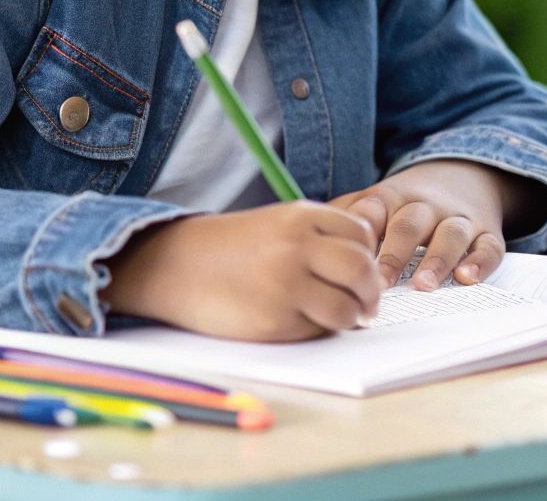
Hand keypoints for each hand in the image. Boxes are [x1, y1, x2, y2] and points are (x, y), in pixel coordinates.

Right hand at [101, 201, 380, 341]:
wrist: (175, 266)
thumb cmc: (232, 248)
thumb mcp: (278, 224)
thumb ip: (320, 238)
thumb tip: (367, 271)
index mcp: (301, 217)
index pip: (362, 235)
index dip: (369, 255)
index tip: (364, 271)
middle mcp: (297, 246)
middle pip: (362, 271)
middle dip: (371, 293)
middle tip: (368, 305)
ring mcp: (285, 284)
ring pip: (346, 307)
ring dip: (352, 317)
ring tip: (343, 319)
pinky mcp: (273, 320)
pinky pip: (317, 330)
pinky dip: (319, 330)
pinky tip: (304, 323)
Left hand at [328, 159, 541, 291]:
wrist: (465, 174)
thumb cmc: (405, 203)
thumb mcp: (375, 201)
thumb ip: (344, 217)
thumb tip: (302, 238)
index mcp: (392, 197)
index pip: (375, 208)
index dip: (362, 229)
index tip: (347, 255)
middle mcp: (426, 205)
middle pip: (410, 222)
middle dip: (395, 252)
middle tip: (378, 282)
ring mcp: (458, 218)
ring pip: (450, 234)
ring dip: (437, 259)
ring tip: (424, 285)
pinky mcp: (487, 231)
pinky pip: (489, 246)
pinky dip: (480, 261)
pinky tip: (468, 278)